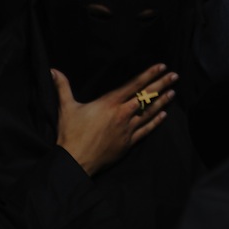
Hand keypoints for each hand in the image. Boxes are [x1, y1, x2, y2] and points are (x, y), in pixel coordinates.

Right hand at [52, 63, 177, 175]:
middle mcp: (122, 114)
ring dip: (162, 101)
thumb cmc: (70, 134)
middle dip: (162, 84)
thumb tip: (53, 70)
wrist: (74, 162)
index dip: (149, 74)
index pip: (134, 85)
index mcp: (110, 103)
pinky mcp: (128, 143)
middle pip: (146, 96)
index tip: (162, 66)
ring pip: (149, 112)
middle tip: (175, 76)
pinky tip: (164, 115)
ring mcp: (127, 129)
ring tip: (173, 92)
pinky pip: (146, 130)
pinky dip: (155, 122)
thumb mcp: (66, 108)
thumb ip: (63, 87)